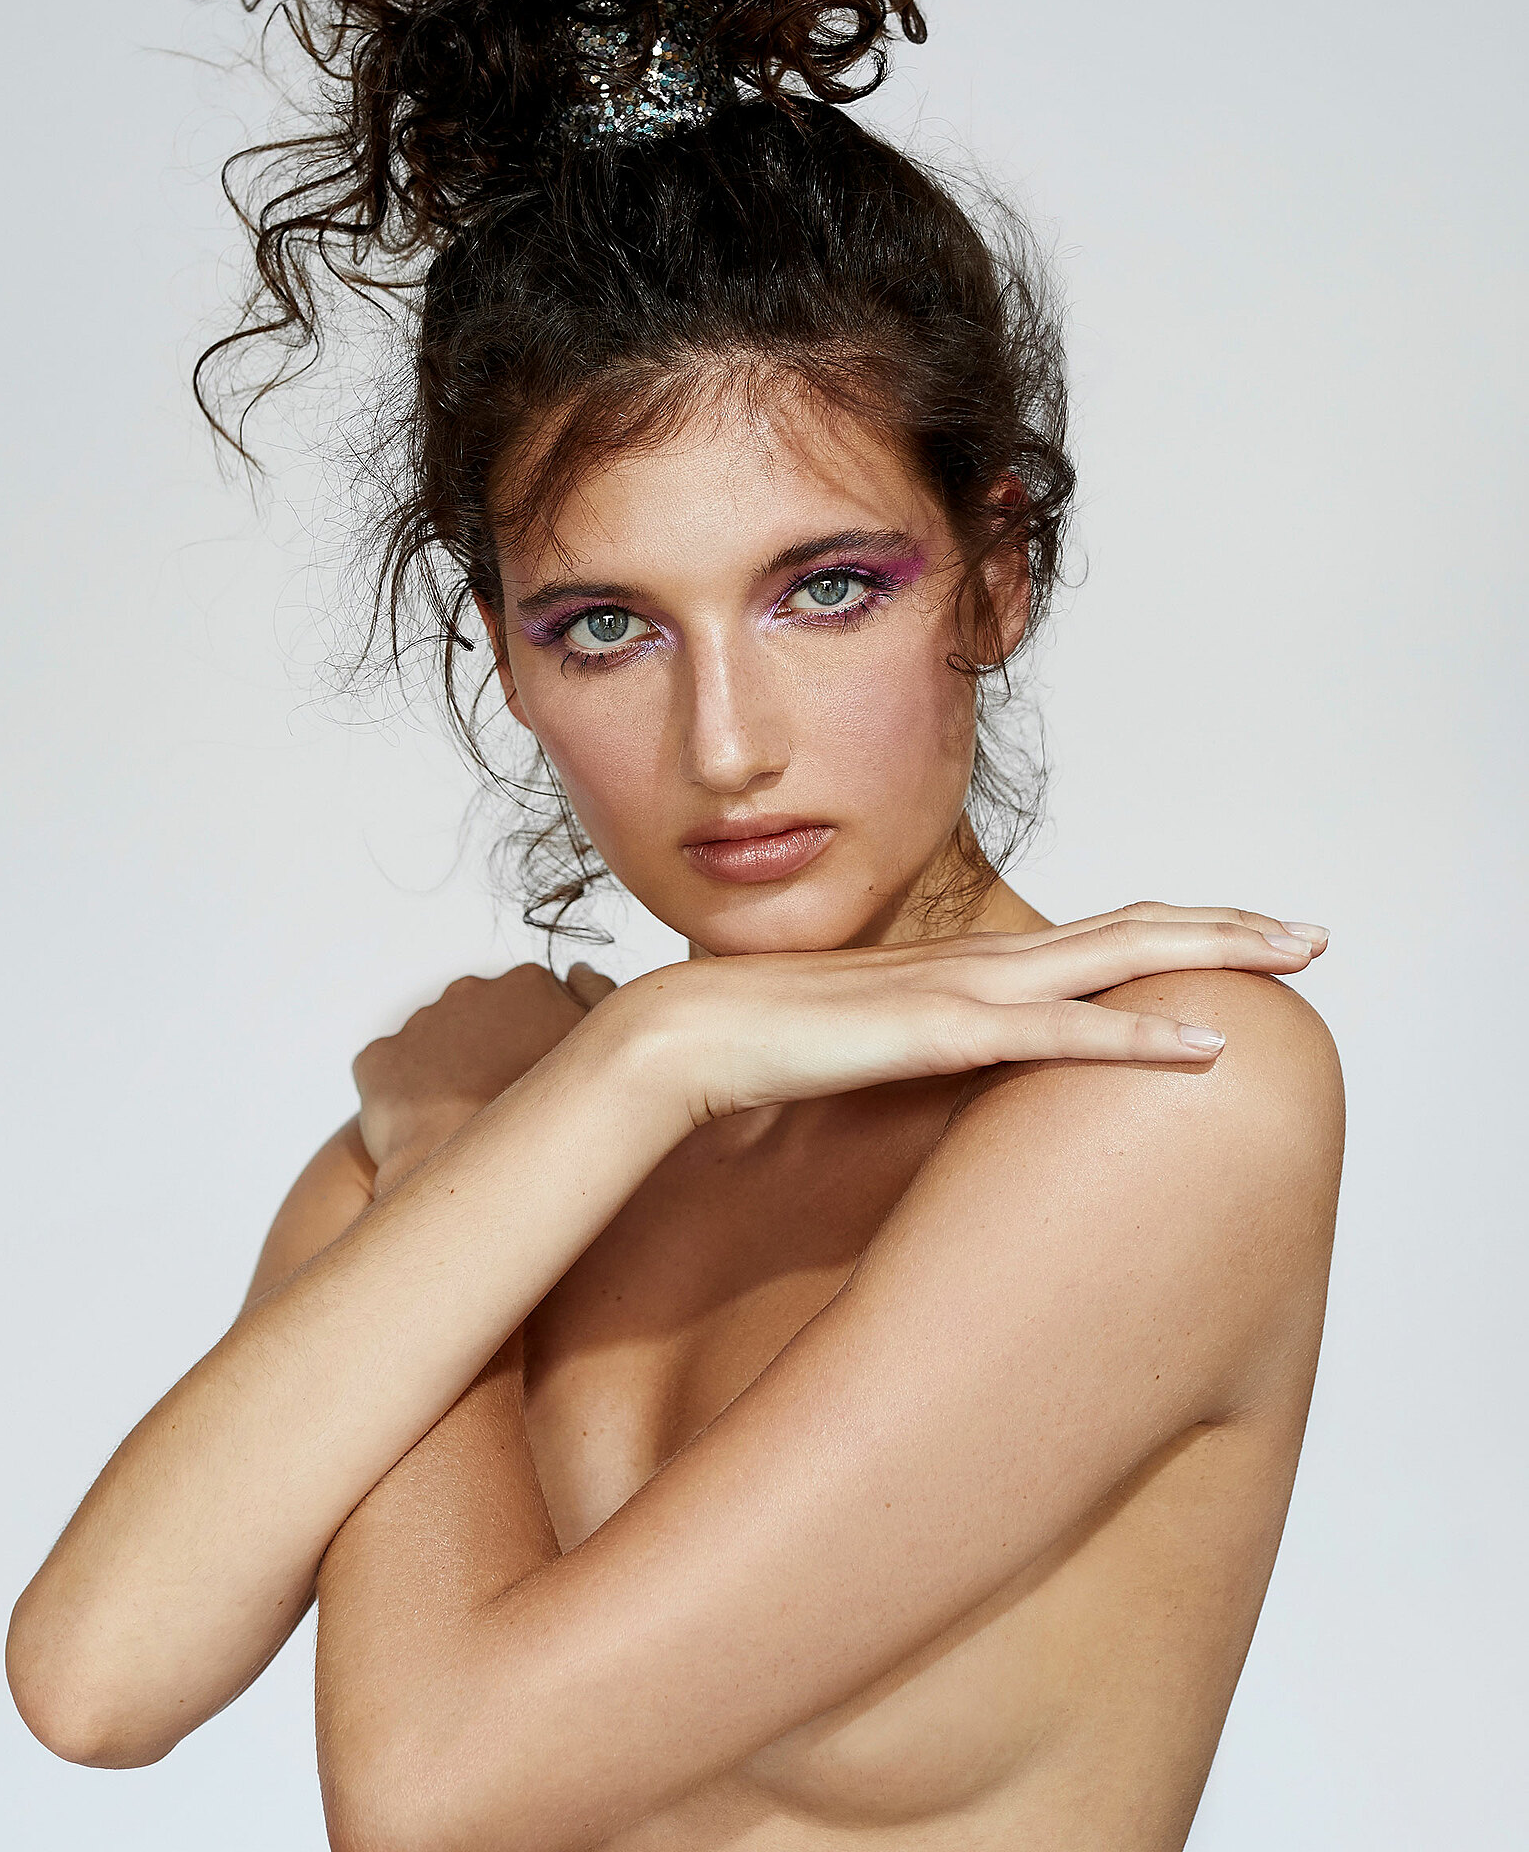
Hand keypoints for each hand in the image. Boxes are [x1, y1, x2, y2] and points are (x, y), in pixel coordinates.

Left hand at [356, 961, 615, 1189]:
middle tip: (501, 1099)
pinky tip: (426, 1125)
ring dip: (447, 1072)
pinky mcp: (379, 1059)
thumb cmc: (552, 1116)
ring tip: (464, 1119)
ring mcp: (419, 1023)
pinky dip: (404, 1094)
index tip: (537, 1073)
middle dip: (489, 1048)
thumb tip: (579, 971)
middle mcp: (470, 991)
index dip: (536, 1039)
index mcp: (527, 984)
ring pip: (436, 1044)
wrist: (483, 1171)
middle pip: (483, 1017)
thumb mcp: (604, 1045)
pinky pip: (390, 1072)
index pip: (534, 1002)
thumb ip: (599, 994)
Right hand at [613, 903, 1328, 1124]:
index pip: (1094, 938)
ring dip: (1217, 953)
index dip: (1174, 932)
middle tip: (1312, 934)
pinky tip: (1206, 1042)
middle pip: (1132, 929)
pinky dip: (1142, 1035)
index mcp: (967, 969)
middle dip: (1229, 927)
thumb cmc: (767, 1043)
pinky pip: (1064, 1033)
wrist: (689, 1036)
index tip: (1241, 938)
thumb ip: (918, 1047)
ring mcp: (967, 991)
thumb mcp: (868, 1046)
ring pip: (1120, 958)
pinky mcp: (945, 1032)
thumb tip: (948, 1073)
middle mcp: (982, 964)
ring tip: (1297, 954)